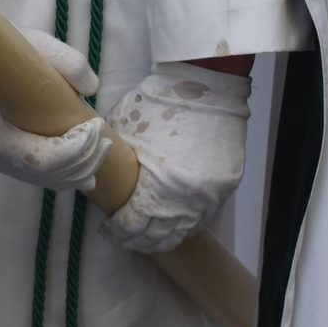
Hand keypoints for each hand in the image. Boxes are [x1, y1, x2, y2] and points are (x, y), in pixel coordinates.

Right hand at [0, 28, 112, 192]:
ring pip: (44, 180)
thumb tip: (92, 88)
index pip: (40, 158)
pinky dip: (64, 173)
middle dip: (83, 160)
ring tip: (101, 151)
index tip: (95, 127)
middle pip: (46, 174)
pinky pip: (37, 177)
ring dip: (78, 170)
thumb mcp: (28, 44)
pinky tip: (85, 168)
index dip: (74, 150)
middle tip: (106, 140)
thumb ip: (64, 60)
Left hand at [100, 61, 250, 253]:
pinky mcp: (228, 186)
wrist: (206, 85)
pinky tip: (173, 221)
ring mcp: (213, 196)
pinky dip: (186, 221)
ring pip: (186, 230)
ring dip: (164, 235)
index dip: (118, 231)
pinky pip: (204, 214)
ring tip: (147, 235)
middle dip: (139, 240)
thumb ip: (115, 161)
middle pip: (161, 236)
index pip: (134, 225)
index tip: (108, 228)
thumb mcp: (125, 133)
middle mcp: (189, 201)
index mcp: (159, 188)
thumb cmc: (158, 104)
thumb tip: (100, 176)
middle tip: (124, 237)